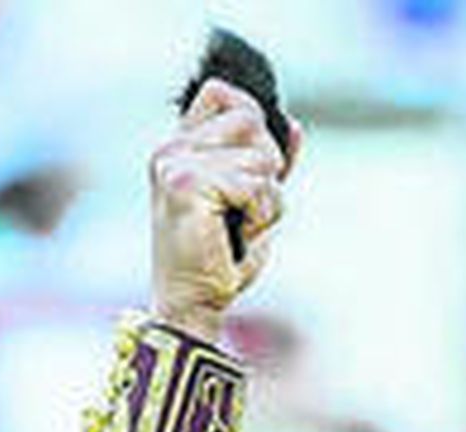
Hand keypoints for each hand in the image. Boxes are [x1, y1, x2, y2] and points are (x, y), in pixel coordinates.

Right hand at [150, 79, 299, 343]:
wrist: (193, 305)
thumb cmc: (219, 260)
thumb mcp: (250, 201)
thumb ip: (265, 163)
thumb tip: (294, 125)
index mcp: (177, 147)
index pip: (222, 93)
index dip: (250, 120)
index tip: (248, 170)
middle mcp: (171, 149)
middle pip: (250, 118)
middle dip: (266, 168)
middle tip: (242, 210)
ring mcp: (176, 165)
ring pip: (260, 155)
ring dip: (265, 199)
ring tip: (239, 227)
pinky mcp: (189, 183)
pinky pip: (255, 183)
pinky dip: (260, 215)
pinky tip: (238, 237)